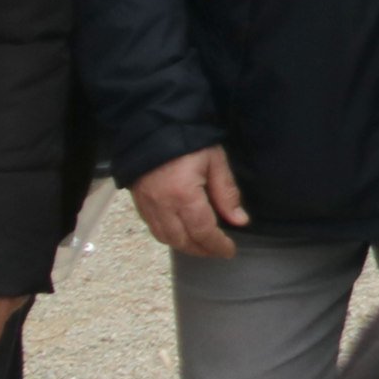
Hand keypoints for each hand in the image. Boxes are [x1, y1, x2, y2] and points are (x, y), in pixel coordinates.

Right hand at [129, 148, 248, 261]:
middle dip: (202, 250)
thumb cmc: (189, 141)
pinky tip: (182, 234)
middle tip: (218, 250)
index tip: (229, 251)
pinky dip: (170, 237)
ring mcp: (147, 207)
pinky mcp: (139, 204)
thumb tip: (239, 220)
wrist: (154, 127)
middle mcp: (162, 206)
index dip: (217, 245)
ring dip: (186, 246)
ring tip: (203, 245)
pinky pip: (154, 230)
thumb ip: (226, 193)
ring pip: (166, 239)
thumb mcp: (215, 161)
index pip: (203, 231)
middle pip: (183, 241)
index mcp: (184, 195)